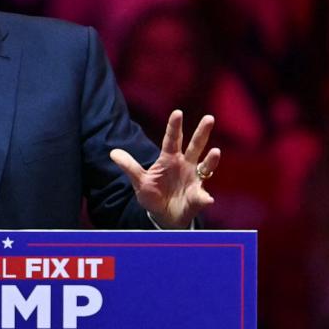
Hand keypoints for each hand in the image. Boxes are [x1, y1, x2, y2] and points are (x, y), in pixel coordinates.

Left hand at [110, 111, 220, 228]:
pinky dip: (204, 198)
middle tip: (209, 118)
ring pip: (206, 165)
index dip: (174, 127)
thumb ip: (129, 167)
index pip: (172, 140)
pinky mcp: (198, 195)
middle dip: (202, 132)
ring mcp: (194, 178)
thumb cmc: (153, 195)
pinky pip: (202, 196)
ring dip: (211, 159)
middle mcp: (185, 164)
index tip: (177, 112)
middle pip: (195, 145)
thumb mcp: (139, 181)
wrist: (163, 216)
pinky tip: (207, 199)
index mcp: (169, 158)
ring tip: (215, 152)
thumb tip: (113, 153)